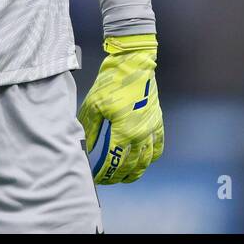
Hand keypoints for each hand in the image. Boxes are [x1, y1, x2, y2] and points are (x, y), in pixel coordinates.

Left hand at [78, 33, 163, 183]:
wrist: (133, 64)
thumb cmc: (111, 82)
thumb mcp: (94, 105)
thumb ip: (90, 130)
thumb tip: (85, 148)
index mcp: (124, 132)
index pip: (114, 162)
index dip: (104, 173)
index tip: (96, 178)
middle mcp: (141, 134)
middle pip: (130, 166)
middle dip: (117, 176)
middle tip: (107, 179)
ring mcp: (152, 129)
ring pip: (146, 160)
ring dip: (135, 171)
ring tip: (124, 176)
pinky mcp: (158, 121)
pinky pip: (158, 146)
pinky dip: (151, 157)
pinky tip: (144, 161)